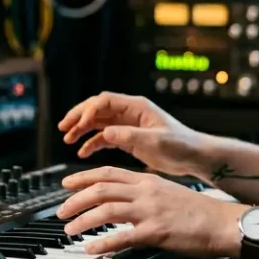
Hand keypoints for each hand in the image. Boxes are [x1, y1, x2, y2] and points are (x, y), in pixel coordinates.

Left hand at [54, 166, 246, 257]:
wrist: (222, 222)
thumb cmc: (199, 211)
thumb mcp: (167, 192)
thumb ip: (145, 193)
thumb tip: (124, 200)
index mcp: (148, 181)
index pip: (107, 173)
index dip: (82, 177)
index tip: (66, 184)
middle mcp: (146, 192)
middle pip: (101, 189)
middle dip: (75, 200)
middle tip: (61, 211)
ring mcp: (150, 211)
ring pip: (106, 210)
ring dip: (83, 220)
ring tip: (70, 230)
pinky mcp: (156, 232)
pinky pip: (122, 237)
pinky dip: (102, 243)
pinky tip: (91, 250)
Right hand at [57, 92, 216, 178]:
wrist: (195, 157)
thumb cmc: (181, 145)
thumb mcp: (155, 141)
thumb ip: (130, 136)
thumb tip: (106, 133)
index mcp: (137, 107)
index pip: (105, 102)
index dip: (89, 111)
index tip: (80, 126)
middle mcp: (130, 113)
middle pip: (97, 109)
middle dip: (79, 116)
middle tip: (63, 127)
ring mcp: (129, 125)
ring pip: (98, 122)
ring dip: (82, 130)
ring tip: (68, 139)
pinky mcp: (129, 138)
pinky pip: (105, 137)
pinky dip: (93, 143)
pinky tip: (83, 152)